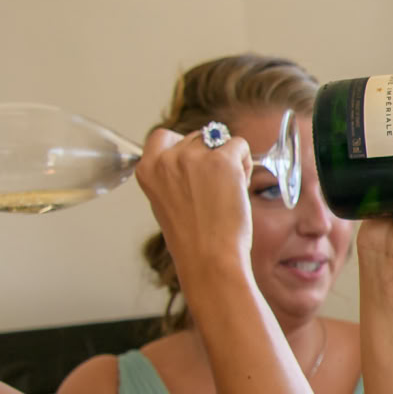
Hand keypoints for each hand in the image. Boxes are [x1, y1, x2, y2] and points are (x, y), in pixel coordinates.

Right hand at [135, 126, 252, 273]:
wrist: (208, 257)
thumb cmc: (191, 238)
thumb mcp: (166, 200)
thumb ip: (172, 175)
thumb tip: (192, 156)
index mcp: (147, 169)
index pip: (163, 136)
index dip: (183, 147)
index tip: (194, 167)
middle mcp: (167, 158)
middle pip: (195, 138)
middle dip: (208, 156)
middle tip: (213, 189)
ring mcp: (193, 157)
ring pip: (218, 139)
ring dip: (228, 159)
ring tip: (226, 190)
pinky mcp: (222, 160)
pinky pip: (240, 145)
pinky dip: (244, 162)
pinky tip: (239, 186)